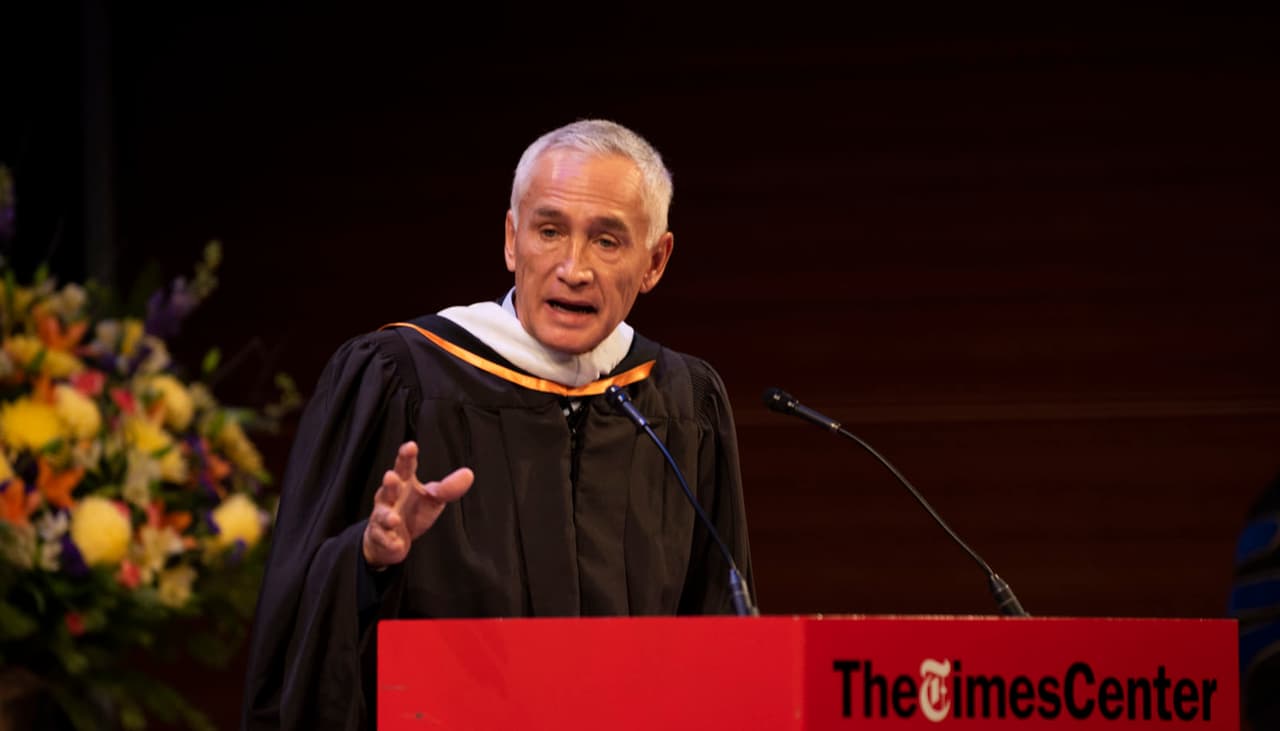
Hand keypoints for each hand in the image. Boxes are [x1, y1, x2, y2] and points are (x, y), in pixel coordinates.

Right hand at [362, 441, 473, 569]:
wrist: (391, 538)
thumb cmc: (412, 510)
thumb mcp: (432, 498)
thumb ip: (447, 488)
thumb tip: (469, 474)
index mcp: (403, 483)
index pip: (404, 467)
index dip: (406, 456)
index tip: (411, 446)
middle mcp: (389, 498)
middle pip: (388, 489)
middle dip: (389, 483)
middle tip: (391, 476)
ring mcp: (382, 517)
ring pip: (381, 515)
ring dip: (387, 517)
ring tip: (395, 519)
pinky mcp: (380, 536)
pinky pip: (383, 538)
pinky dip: (390, 541)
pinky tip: (397, 543)